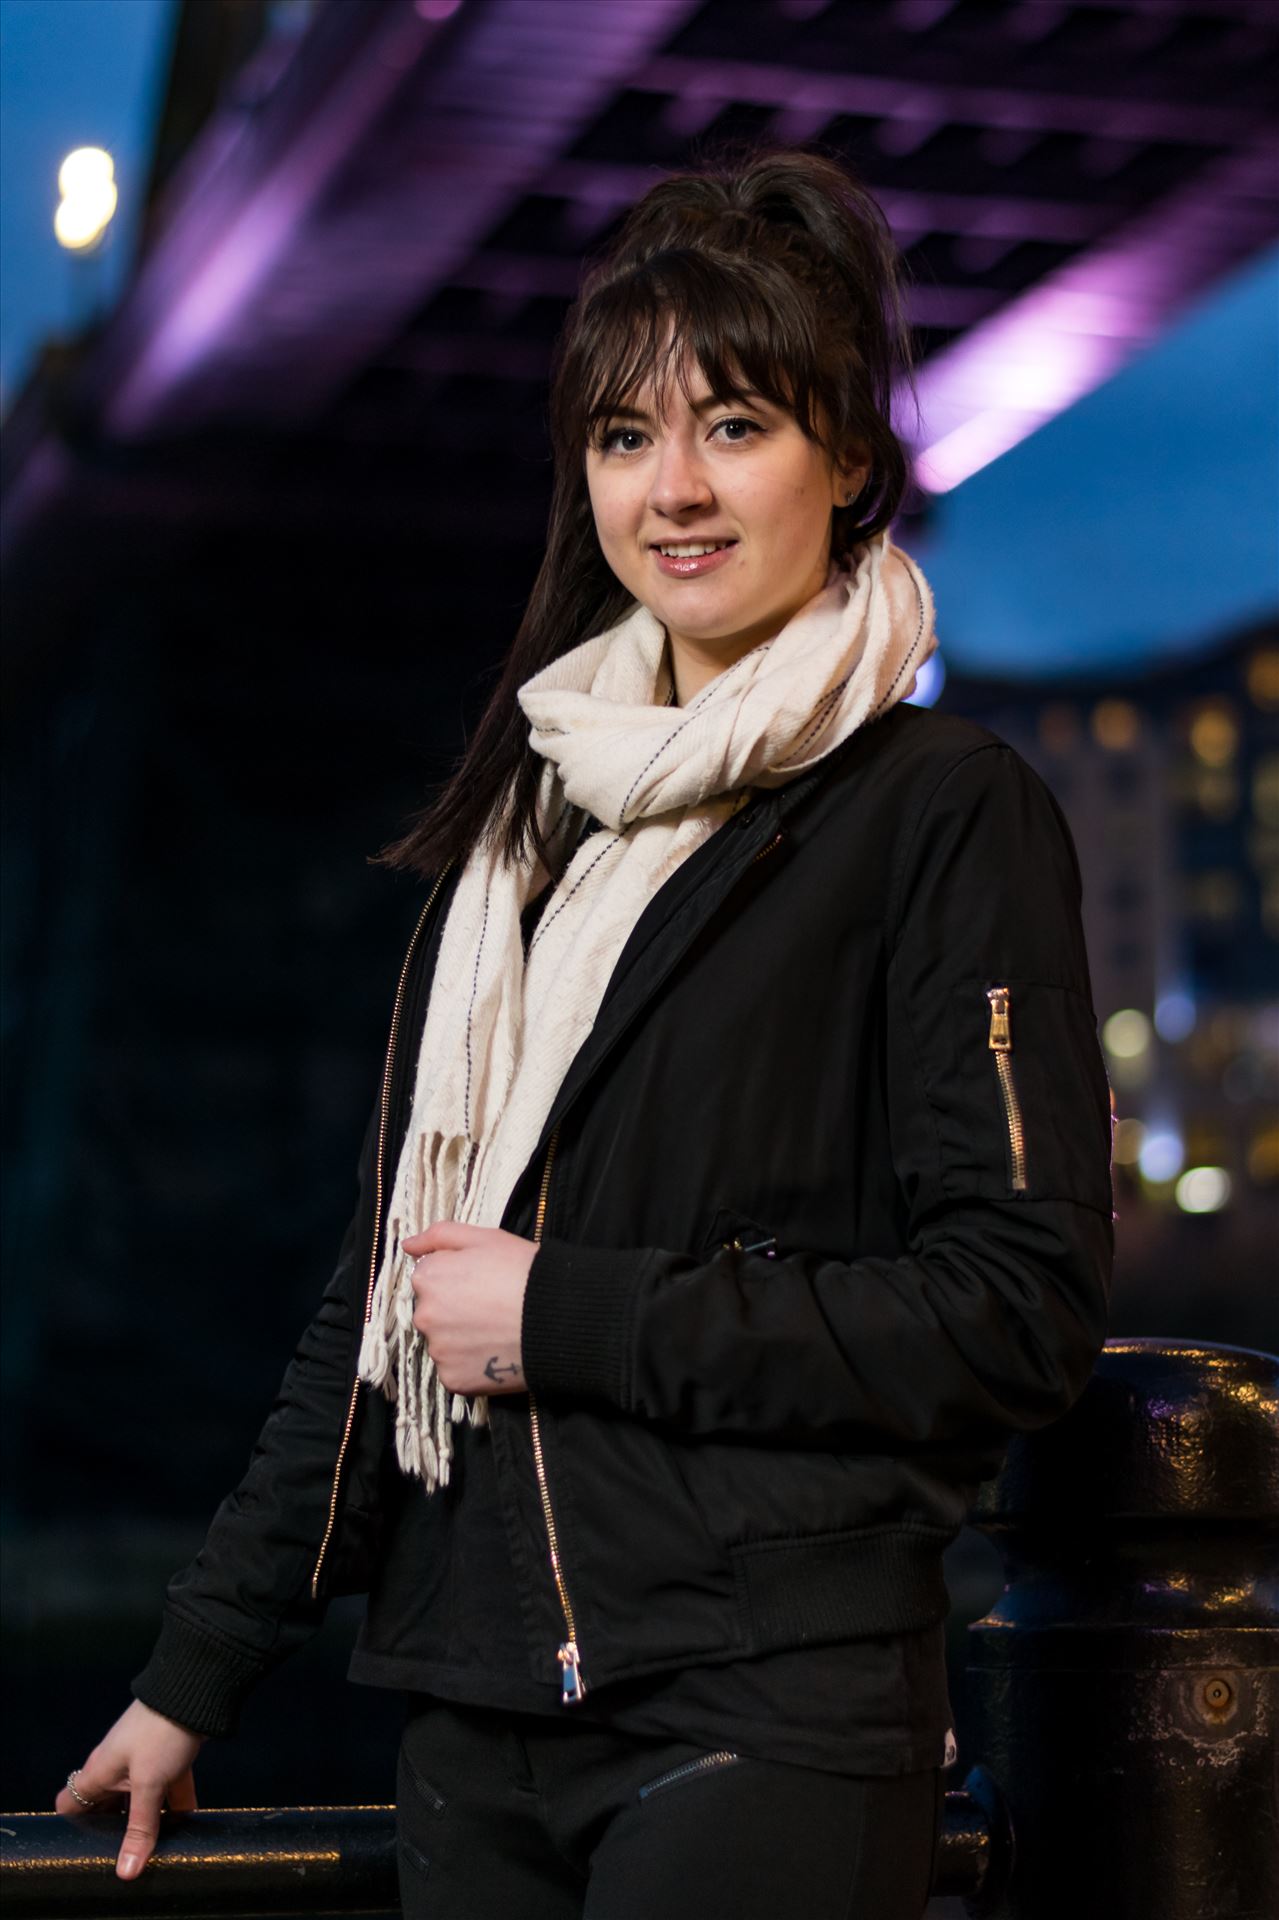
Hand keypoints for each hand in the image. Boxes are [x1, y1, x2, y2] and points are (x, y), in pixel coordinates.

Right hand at [55, 1698, 205, 1879]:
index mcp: (99, 1772)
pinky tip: (189, 1827)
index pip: (69, 1802)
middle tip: (126, 1860)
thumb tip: (126, 1872)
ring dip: (150, 1821)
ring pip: (140, 1801)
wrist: (196, 1690)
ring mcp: (142, 1762)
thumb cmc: (160, 1733)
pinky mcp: (167, 1758)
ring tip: (158, 1852)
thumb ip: (139, 1828)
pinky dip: (176, 1806)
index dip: (72, 1826)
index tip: (86, 1849)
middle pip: (106, 1809)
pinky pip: (167, 1789)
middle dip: (116, 1833)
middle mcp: (116, 1768)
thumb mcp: (148, 1785)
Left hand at [401, 1220, 537, 1395]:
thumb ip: (440, 1235)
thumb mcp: (485, 1237)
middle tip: (492, 1308)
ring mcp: (438, 1350)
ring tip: (496, 1331)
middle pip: (433, 1312)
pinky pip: (456, 1370)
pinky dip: (471, 1365)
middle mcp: (424, 1316)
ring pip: (444, 1343)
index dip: (458, 1278)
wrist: (556, 1318)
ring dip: (462, 1339)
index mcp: (427, 1278)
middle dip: (455, 1310)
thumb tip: (407, 1245)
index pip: (430, 1279)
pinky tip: (495, 1352)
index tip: (483, 1282)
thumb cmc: (522, 1271)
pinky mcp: (452, 1380)